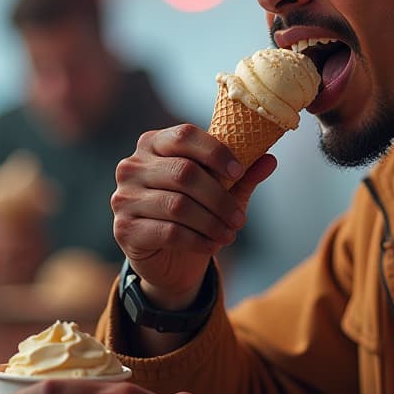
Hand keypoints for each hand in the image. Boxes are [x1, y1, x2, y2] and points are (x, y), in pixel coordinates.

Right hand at [111, 124, 276, 308]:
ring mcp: (123, 197)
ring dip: (212, 222)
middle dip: (220, 198)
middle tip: (240, 219)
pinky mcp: (124, 229)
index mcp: (153, 144)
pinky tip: (213, 246)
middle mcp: (132, 166)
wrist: (169, 257)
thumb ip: (242, 176)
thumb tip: (270, 160)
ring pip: (177, 205)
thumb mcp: (221, 191)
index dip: (215, 152)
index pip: (184, 135)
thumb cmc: (194, 212)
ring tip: (230, 234)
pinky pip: (168, 232)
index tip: (239, 172)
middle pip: (184, 173)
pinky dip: (198, 240)